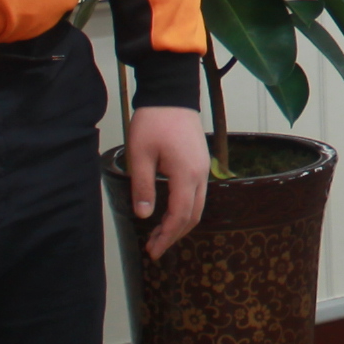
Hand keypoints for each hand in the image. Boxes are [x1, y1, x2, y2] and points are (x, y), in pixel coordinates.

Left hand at [124, 103, 209, 258]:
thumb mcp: (140, 155)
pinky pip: (198, 194)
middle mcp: (200, 174)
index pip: (180, 215)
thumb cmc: (154, 121)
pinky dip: (185, 209)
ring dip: (180, 223)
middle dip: (174, 235)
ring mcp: (203, 168)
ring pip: (198, 206)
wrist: (172, 93)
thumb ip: (143, 187)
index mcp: (186, 174)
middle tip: (154, 248)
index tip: (152, 250)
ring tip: (160, 234)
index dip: (166, 236)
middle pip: (193, 215)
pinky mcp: (200, 162)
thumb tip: (144, 215)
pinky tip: (170, 212)